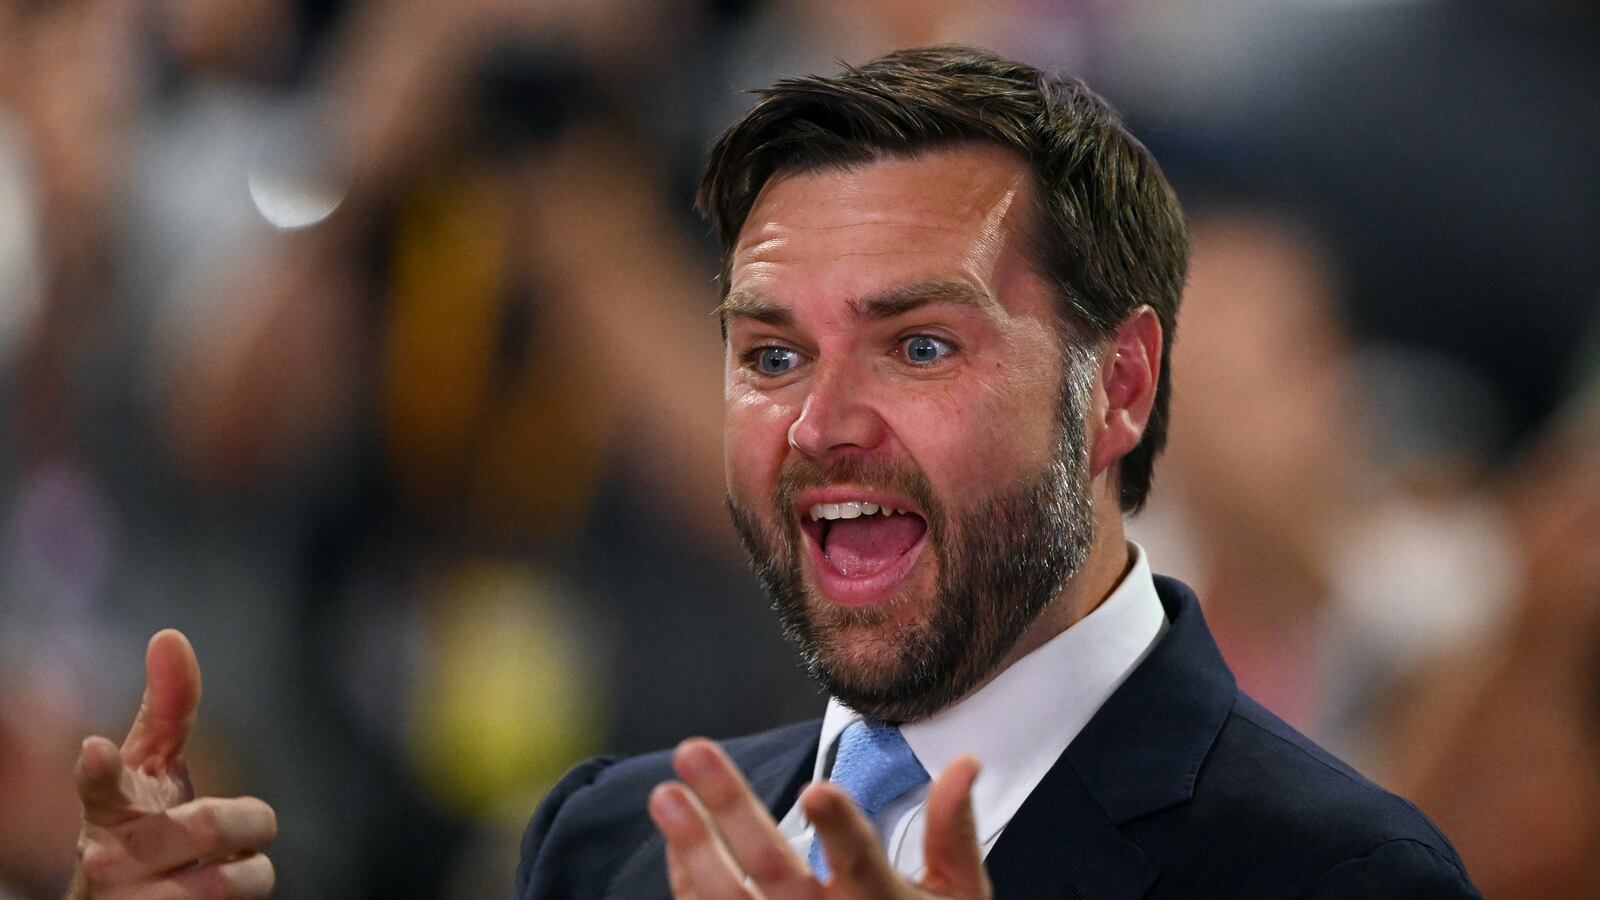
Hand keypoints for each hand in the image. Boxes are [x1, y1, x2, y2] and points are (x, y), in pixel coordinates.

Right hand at [67, 631, 276, 898]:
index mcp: (107, 808)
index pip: (100, 786)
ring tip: (227, 868)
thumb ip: (167, 706)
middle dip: (249, 820)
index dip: (100, 768)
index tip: (96, 748)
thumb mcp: (152, 765)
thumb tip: (169, 635)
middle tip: (244, 824)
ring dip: (254, 870)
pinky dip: (245, 899)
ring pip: (240, 881)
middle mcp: (107, 861)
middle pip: (212, 825)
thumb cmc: (145, 822)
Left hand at [648, 738, 990, 899]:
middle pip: (775, 871)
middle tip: (694, 750)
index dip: (840, 829)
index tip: (816, 789)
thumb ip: (953, 834)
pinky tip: (678, 840)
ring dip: (693, 847)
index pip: (861, 863)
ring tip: (665, 794)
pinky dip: (689, 881)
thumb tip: (965, 763)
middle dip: (732, 810)